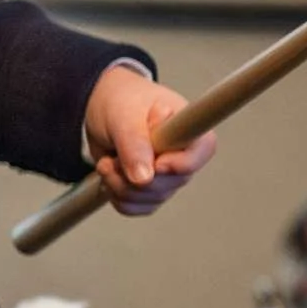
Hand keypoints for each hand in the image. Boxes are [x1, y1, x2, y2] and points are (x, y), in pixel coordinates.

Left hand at [84, 65, 216, 217]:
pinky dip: (116, 195)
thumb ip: (135, 144)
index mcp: (191, 128)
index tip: (155, 162)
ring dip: (118, 184)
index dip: (177, 164)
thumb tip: (144, 179)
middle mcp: (185, 155)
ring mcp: (170, 177)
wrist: (104, 107)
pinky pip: (134, 207)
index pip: (202, 153)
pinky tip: (112, 174)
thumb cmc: (121, 100)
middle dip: (133, 174)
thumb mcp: (124, 115)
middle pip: (168, 185)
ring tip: (109, 160)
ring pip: (148, 199)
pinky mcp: (151, 191)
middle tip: (115, 153)